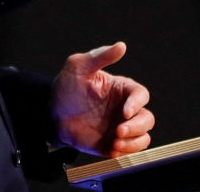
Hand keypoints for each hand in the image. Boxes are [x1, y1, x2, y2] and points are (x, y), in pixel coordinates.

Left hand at [51, 42, 154, 157]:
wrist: (51, 115)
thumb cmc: (66, 86)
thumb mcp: (79, 66)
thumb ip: (100, 56)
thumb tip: (121, 46)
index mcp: (122, 89)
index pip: (141, 95)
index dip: (137, 104)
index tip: (124, 112)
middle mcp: (125, 109)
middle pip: (147, 119)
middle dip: (137, 127)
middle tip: (118, 131)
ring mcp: (120, 127)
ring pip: (143, 137)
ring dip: (134, 142)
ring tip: (115, 143)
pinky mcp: (113, 144)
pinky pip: (129, 152)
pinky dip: (125, 153)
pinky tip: (112, 150)